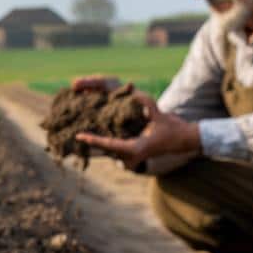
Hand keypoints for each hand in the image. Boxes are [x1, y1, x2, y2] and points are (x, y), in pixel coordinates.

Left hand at [76, 103, 201, 170]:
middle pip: (104, 150)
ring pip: (106, 152)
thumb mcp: (160, 115)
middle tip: (71, 135)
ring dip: (94, 144)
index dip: (94, 141)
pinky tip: (89, 137)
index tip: (80, 136)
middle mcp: (130, 157)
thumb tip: (136, 93)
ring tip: (76, 136)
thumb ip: (148, 105)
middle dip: (89, 143)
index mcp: (136, 150)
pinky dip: (101, 144)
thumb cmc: (172, 129)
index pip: (110, 145)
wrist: (182, 141)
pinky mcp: (128, 156)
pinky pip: (111, 151)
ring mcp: (129, 159)